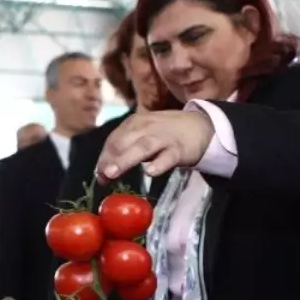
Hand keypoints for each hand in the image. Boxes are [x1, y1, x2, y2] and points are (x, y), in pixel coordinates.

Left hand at [96, 109, 213, 182]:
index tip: (98, 175)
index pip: (114, 140)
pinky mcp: (179, 149)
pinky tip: (150, 172)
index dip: (104, 158)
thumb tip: (102, 173)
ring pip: (142, 147)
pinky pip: (168, 157)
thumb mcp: (143, 137)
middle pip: (123, 142)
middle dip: (109, 159)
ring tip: (112, 173)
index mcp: (134, 123)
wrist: (200, 127)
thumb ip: (124, 152)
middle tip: (101, 175)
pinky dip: (159, 164)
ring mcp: (163, 137)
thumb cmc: (165, 135)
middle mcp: (146, 127)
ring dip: (125, 160)